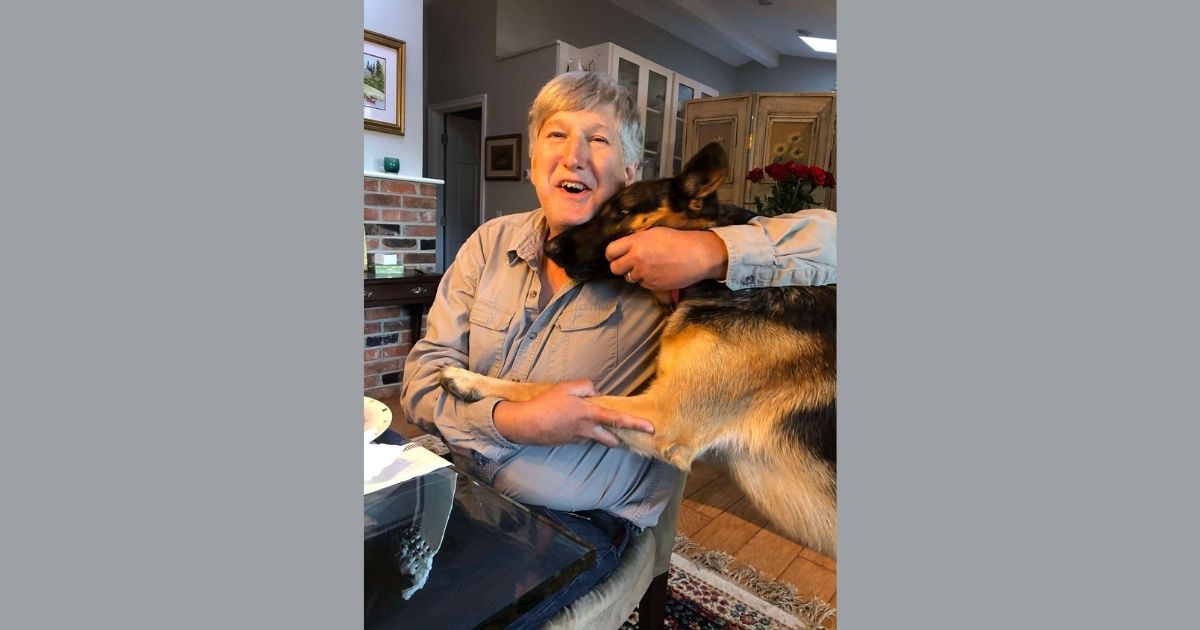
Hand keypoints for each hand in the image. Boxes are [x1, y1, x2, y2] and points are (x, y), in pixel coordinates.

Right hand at [492, 380, 654, 447]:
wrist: (527, 424)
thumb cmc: (546, 404)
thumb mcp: (568, 387)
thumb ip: (587, 387)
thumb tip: (597, 394)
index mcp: (590, 415)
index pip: (618, 420)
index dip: (636, 424)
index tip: (651, 428)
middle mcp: (588, 431)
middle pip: (611, 440)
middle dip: (618, 437)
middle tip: (618, 429)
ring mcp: (578, 439)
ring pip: (596, 437)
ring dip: (596, 431)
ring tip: (582, 418)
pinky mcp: (569, 443)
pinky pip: (582, 436)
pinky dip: (582, 430)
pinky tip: (569, 421)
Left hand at [605, 227, 728, 289]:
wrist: (698, 255)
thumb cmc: (678, 241)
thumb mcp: (654, 233)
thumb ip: (636, 241)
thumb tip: (625, 248)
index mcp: (636, 243)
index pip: (611, 251)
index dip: (612, 255)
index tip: (615, 256)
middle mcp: (637, 258)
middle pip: (614, 268)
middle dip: (620, 266)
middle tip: (628, 264)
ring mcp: (644, 273)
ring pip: (629, 278)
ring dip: (635, 273)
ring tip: (650, 266)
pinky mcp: (652, 285)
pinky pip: (643, 284)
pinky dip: (648, 280)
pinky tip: (659, 272)